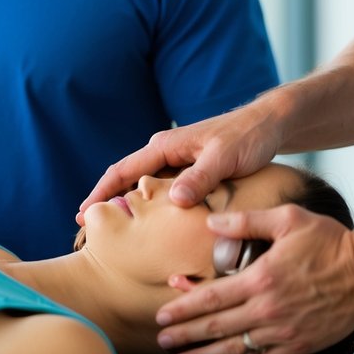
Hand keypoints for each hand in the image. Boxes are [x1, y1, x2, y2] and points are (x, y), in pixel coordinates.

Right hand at [77, 100, 282, 223]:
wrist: (270, 124)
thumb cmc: (247, 138)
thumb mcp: (224, 158)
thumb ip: (199, 178)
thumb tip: (173, 200)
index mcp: (165, 146)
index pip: (123, 171)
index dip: (101, 193)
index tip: (83, 215)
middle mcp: (165, 151)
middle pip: (127, 178)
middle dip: (106, 201)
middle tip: (87, 230)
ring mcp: (177, 159)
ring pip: (144, 185)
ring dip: (127, 203)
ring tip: (112, 230)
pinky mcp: (190, 168)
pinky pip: (162, 188)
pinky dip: (150, 204)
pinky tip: (149, 221)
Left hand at [154, 205, 353, 353]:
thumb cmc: (330, 241)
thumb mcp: (286, 219)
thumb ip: (246, 221)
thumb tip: (212, 222)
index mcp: (261, 278)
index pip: (211, 298)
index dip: (183, 308)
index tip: (163, 315)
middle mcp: (268, 309)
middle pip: (216, 327)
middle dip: (185, 336)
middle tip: (162, 342)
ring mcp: (282, 332)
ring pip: (233, 350)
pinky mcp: (297, 346)